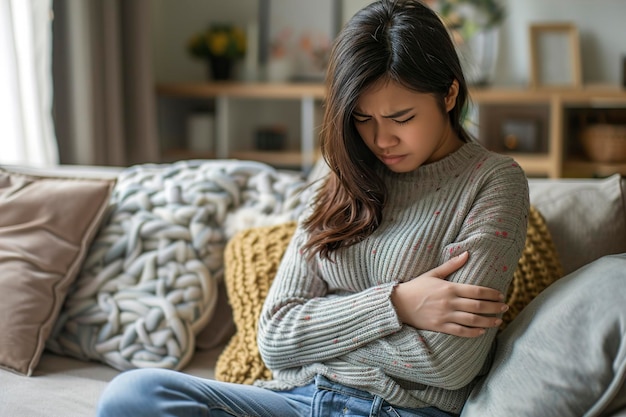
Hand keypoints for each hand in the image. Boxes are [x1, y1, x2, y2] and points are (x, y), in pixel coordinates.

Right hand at [391, 252, 507, 336]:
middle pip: (478, 306)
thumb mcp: (433, 273)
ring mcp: (445, 316)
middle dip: (494, 307)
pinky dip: (473, 332)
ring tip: (498, 321)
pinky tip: (482, 332)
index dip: (491, 294)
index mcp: (449, 287)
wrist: (399, 303)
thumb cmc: (416, 287)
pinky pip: (460, 331)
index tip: (500, 295)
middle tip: (505, 307)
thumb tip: (467, 254)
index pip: (477, 291)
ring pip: (472, 320)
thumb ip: (451, 265)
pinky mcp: (440, 327)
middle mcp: (449, 302)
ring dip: (488, 321)